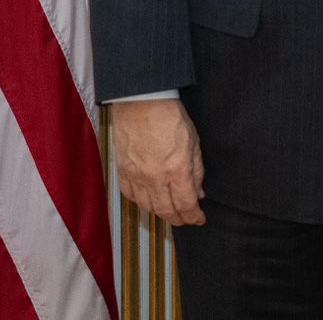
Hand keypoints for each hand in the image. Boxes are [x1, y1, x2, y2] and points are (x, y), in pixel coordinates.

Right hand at [109, 98, 205, 226]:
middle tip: (187, 220)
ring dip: (161, 213)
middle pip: (166, 210)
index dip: (193, 216)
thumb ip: (196, 170)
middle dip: (179, 219)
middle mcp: (155, 178)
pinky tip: (149, 202)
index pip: (186, 204)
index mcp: (176, 169)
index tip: (199, 219)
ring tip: (171, 213)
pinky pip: (131, 195)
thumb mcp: (194, 142)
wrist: (141, 103)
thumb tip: (198, 192)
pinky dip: (141, 202)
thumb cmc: (171, 117)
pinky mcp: (122, 171)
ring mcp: (136, 176)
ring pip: (148, 206)